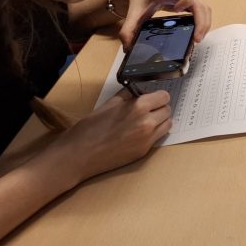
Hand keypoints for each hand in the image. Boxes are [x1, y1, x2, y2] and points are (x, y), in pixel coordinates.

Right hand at [47, 90, 172, 182]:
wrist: (78, 155)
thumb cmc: (90, 128)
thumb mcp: (109, 103)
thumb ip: (129, 95)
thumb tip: (141, 90)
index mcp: (139, 107)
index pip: (164, 96)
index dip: (158, 96)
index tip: (152, 98)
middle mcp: (148, 122)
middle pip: (167, 110)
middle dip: (159, 108)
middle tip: (147, 109)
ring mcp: (148, 139)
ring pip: (167, 124)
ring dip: (160, 121)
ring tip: (145, 121)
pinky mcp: (144, 152)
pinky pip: (158, 137)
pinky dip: (154, 133)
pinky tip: (139, 133)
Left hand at [118, 0, 211, 50]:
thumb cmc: (138, 3)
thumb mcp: (131, 15)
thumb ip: (127, 30)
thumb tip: (128, 47)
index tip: (178, 11)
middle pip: (200, 2)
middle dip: (202, 21)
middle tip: (196, 39)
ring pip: (204, 8)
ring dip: (205, 23)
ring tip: (198, 38)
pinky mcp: (189, 5)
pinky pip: (202, 11)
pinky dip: (203, 22)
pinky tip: (197, 33)